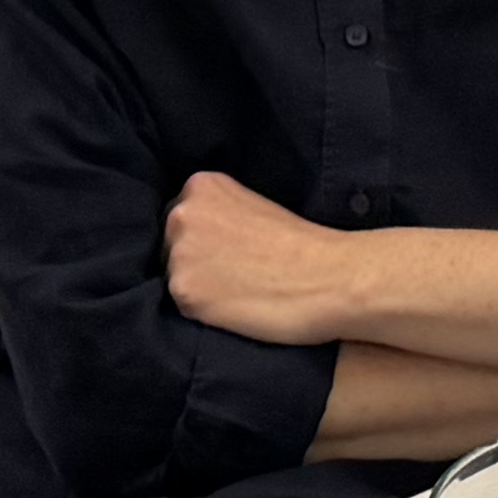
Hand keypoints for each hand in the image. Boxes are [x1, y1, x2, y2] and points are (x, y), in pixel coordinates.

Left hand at [164, 171, 356, 347]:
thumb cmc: (304, 245)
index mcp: (202, 185)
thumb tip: (200, 237)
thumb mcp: (255, 205)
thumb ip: (220, 213)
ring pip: (173, 277)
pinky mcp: (184, 291)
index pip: (181, 216)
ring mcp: (179, 253)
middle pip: (169, 245)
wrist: (329, 278)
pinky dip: (203, 312)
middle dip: (195, 261)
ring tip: (237, 293)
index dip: (204, 239)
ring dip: (197, 287)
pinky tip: (234, 309)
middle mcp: (182, 214)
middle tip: (236, 274)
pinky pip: (181, 306)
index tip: (231, 252)